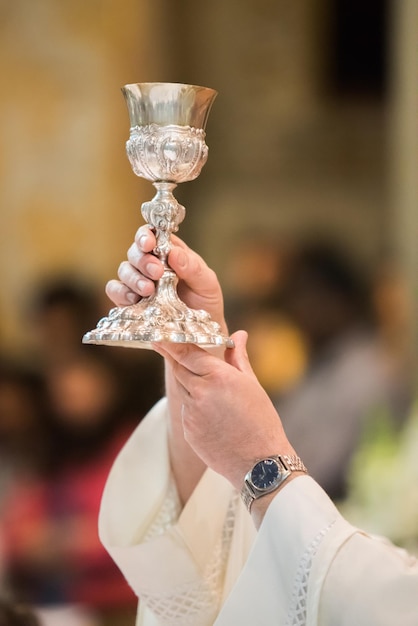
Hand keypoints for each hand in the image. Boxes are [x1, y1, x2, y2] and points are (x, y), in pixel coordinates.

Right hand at [105, 225, 226, 333]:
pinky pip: (115, 291)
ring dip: (133, 278)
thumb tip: (174, 253)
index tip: (149, 243)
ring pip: (124, 270)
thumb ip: (193, 268)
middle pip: (135, 251)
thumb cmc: (205, 305)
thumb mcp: (207, 284)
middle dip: (142, 259)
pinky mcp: (130, 303)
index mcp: (170, 254)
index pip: (153, 234)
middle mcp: (151, 265)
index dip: (147, 234)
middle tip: (156, 272)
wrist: (200, 337)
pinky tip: (134, 300)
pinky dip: (121, 293)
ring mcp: (139, 284)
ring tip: (148, 290)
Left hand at [153, 331, 295, 490]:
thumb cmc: (261, 420)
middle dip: (174, 358)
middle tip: (165, 345)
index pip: (187, 353)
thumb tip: (238, 335)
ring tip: (209, 390)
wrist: (259, 463)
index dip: (171, 342)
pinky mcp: (188, 431)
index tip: (159, 334)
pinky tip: (214, 415)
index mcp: (218, 376)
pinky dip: (194, 406)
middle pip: (179, 368)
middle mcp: (200, 392)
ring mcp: (191, 413)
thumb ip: (238, 357)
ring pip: (182, 389)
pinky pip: (186, 411)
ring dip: (189, 383)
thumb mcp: (252, 384)